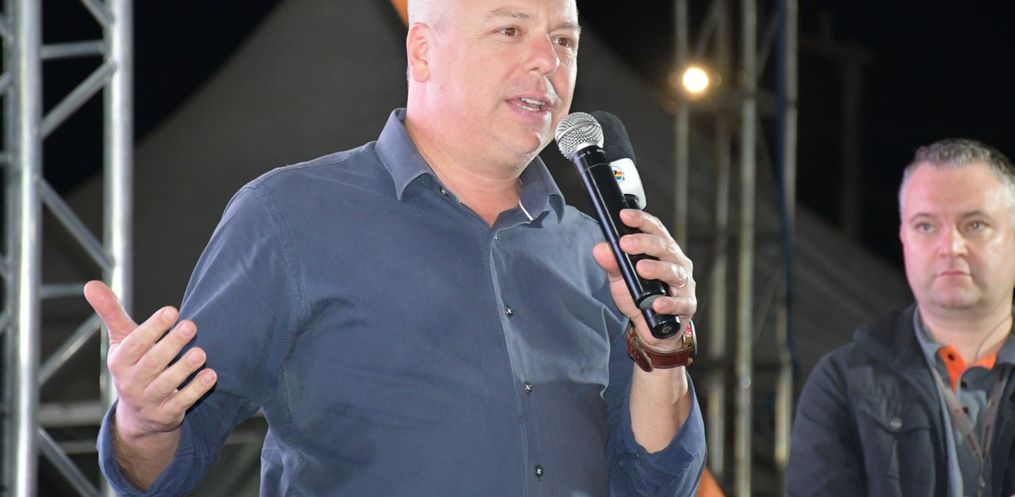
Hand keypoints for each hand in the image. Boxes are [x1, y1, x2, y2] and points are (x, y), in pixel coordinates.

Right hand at [84, 281, 216, 440]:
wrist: (138, 415)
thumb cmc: (133, 366)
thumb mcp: (122, 340)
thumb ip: (111, 313)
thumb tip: (90, 284)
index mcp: (120, 361)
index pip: (135, 343)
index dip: (153, 328)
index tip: (172, 311)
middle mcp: (132, 382)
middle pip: (152, 363)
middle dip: (172, 344)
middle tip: (191, 326)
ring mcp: (149, 400)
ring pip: (167, 384)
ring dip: (185, 368)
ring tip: (201, 352)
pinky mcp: (167, 414)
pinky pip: (182, 402)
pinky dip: (197, 389)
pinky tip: (211, 375)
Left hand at [592, 209, 695, 349]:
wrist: (651, 328)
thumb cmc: (640, 297)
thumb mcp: (621, 278)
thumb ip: (612, 263)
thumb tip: (600, 248)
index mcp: (662, 251)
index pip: (654, 229)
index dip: (640, 220)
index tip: (624, 215)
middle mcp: (676, 263)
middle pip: (664, 247)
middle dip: (645, 243)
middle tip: (625, 244)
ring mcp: (684, 284)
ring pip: (674, 272)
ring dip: (657, 269)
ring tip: (641, 269)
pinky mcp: (687, 305)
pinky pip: (680, 303)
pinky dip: (669, 303)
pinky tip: (657, 303)